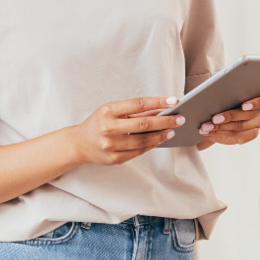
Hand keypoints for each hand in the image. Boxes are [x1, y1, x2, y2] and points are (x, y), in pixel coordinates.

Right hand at [66, 97, 185, 165]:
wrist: (79, 143)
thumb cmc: (99, 123)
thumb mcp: (112, 111)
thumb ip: (134, 111)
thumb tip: (160, 110)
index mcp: (108, 110)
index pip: (138, 104)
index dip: (158, 102)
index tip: (174, 100)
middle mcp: (108, 127)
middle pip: (143, 124)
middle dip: (165, 121)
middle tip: (180, 119)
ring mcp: (111, 145)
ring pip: (143, 141)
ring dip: (160, 136)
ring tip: (172, 131)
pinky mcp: (114, 159)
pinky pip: (138, 152)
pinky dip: (150, 146)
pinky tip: (159, 140)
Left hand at [198, 92, 259, 145]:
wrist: (226, 102)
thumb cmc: (231, 89)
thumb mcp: (233, 85)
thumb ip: (233, 86)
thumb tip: (218, 90)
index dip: (259, 102)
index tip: (244, 105)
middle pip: (250, 116)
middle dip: (230, 117)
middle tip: (214, 118)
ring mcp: (258, 124)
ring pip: (242, 128)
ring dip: (221, 128)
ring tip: (206, 127)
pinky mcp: (250, 134)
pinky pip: (238, 137)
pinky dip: (222, 135)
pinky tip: (210, 133)